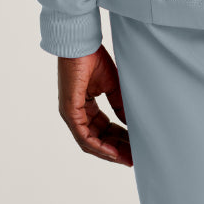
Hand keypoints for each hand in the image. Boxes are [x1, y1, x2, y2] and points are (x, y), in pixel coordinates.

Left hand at [57, 44, 132, 165]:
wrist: (82, 44)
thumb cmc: (93, 58)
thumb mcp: (112, 85)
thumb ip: (120, 105)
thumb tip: (131, 123)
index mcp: (85, 106)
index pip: (103, 129)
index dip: (119, 139)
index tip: (134, 146)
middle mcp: (76, 113)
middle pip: (98, 139)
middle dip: (117, 150)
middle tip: (134, 158)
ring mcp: (71, 114)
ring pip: (90, 142)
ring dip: (109, 152)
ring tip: (127, 159)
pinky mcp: (69, 111)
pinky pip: (84, 136)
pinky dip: (99, 146)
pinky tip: (113, 152)